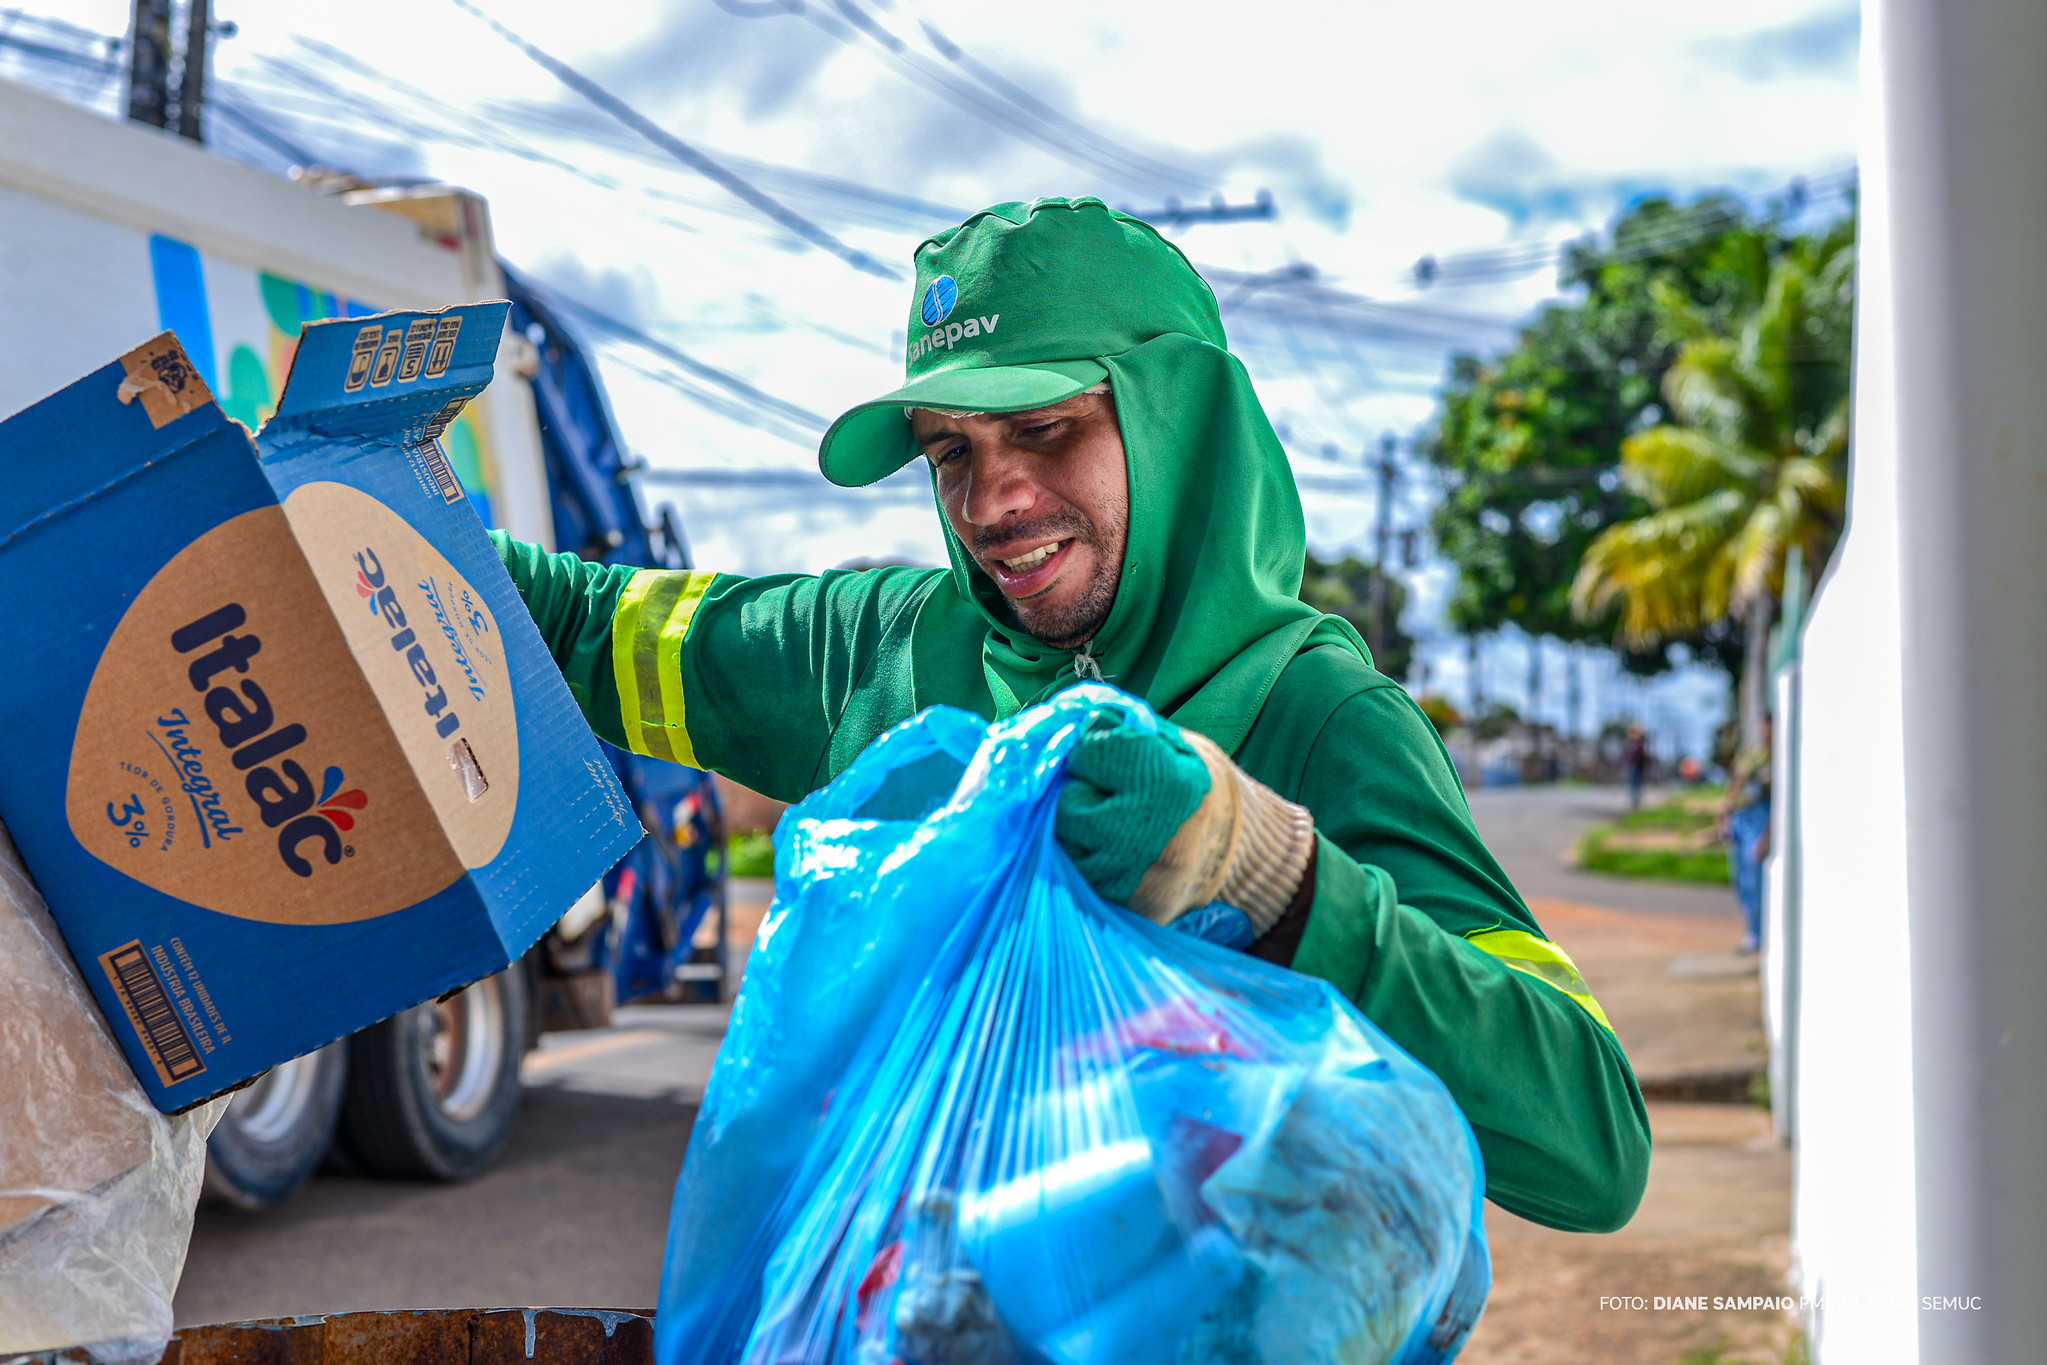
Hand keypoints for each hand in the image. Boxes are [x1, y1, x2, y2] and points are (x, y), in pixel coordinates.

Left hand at [1056, 709, 1313, 932]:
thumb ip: (1126, 729)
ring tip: (1111, 821)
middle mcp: (1143, 836)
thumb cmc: (1204, 789)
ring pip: (1064, 842)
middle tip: (1107, 791)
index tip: (1111, 751)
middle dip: (1080, 790)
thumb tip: (1073, 722)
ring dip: (1077, 828)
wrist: (1244, 855)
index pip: (1090, 751)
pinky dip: (1085, 857)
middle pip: (1066, 802)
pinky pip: (1076, 873)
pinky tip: (1111, 848)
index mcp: (1165, 784)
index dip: (1096, 746)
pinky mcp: (1120, 906)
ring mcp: (1129, 879)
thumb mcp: (1178, 745)